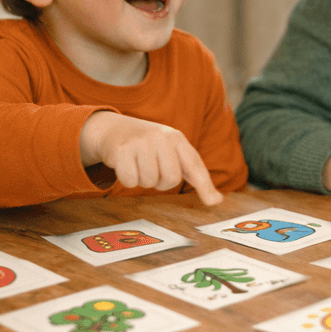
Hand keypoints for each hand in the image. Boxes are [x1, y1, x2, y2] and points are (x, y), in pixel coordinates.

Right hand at [79, 112, 222, 204]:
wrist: (114, 129)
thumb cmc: (150, 146)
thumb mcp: (173, 151)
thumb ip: (194, 173)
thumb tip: (216, 200)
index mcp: (177, 138)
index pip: (194, 165)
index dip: (204, 185)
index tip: (213, 202)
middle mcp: (161, 137)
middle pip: (171, 179)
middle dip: (161, 181)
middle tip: (153, 169)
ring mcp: (141, 142)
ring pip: (149, 182)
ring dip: (143, 179)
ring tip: (139, 164)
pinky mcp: (122, 150)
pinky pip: (130, 181)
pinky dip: (128, 178)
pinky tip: (126, 164)